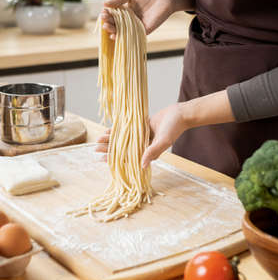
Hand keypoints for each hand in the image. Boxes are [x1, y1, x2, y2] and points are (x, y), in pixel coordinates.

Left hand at [95, 91, 234, 166]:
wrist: (181, 114)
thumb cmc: (174, 128)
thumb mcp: (163, 140)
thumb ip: (153, 152)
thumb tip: (142, 165)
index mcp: (148, 152)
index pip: (127, 158)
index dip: (114, 159)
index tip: (101, 159)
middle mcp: (144, 146)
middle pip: (122, 149)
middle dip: (108, 149)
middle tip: (95, 148)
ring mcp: (142, 137)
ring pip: (123, 140)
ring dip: (111, 139)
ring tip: (98, 139)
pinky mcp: (142, 128)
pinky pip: (128, 130)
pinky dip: (118, 130)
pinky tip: (109, 130)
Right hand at [101, 0, 194, 38]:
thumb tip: (104, 5)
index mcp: (125, 11)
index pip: (112, 15)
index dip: (107, 15)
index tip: (102, 14)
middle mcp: (128, 20)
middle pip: (115, 24)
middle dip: (108, 23)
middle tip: (104, 21)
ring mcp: (135, 26)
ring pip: (121, 31)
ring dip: (113, 30)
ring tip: (107, 27)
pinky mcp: (142, 31)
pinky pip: (131, 36)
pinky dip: (122, 36)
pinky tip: (115, 36)